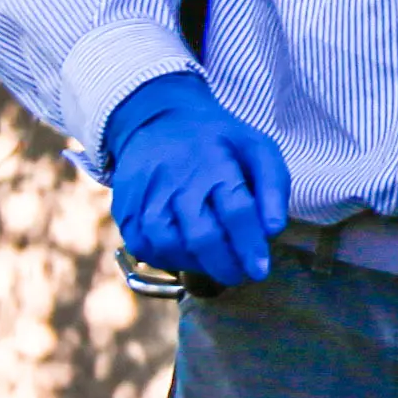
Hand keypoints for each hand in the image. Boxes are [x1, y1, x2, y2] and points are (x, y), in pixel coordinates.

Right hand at [104, 71, 291, 285]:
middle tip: (242, 275)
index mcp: (213, 164)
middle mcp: (175, 183)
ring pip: (169, 247)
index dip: (249, 246)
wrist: (156, 122)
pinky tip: (188, 254)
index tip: (261, 269)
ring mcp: (145, 198)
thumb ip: (273, 187)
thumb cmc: (216, 141)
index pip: (236, 212)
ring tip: (216, 264)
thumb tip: (273, 229)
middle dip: (225, 265)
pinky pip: (145, 248)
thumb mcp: (257, 148)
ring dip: (196, 265)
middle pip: (201, 237)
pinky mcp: (125, 211)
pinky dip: (168, 259)